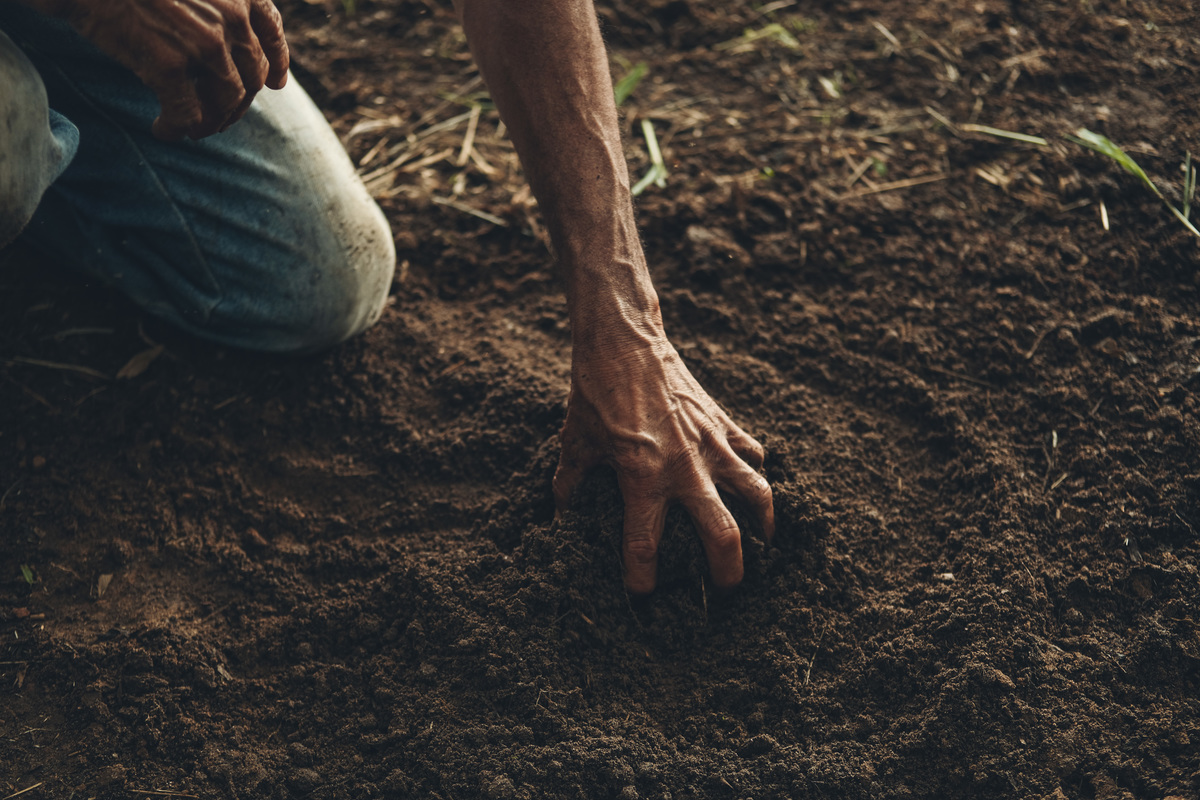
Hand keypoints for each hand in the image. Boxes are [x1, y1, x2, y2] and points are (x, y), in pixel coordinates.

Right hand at [31, 0, 288, 139]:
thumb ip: (214, 4)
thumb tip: (232, 47)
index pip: (271, 31)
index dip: (277, 62)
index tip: (276, 83)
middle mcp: (231, 18)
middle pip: (251, 76)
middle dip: (237, 103)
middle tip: (219, 117)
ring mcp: (204, 44)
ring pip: (226, 102)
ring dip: (212, 121)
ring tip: (194, 129)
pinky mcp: (171, 67)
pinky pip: (187, 115)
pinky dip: (176, 128)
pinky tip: (162, 130)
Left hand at [553, 333, 774, 593]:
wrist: (625, 343)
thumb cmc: (596, 394)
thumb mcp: (576, 442)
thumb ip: (572, 482)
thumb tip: (561, 513)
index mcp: (643, 479)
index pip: (644, 545)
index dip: (643, 578)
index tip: (642, 596)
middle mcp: (685, 468)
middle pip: (723, 535)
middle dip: (727, 573)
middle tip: (723, 590)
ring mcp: (711, 445)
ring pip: (756, 495)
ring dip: (762, 525)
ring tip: (762, 545)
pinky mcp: (724, 423)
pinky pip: (752, 454)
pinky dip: (755, 472)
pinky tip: (752, 485)